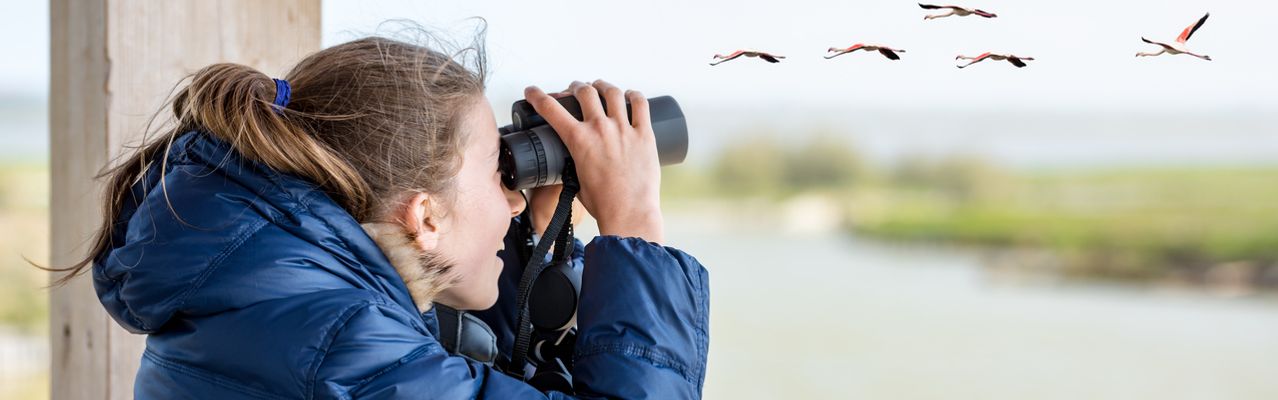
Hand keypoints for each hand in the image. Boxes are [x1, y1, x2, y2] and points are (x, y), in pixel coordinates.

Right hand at [523, 80, 663, 243]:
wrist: (629, 213)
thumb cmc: (603, 203)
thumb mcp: (576, 179)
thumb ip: (573, 163)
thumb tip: (572, 159)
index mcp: (578, 140)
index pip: (550, 108)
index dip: (537, 96)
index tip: (532, 91)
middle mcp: (600, 129)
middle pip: (584, 92)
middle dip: (576, 87)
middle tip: (575, 90)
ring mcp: (624, 129)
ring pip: (612, 92)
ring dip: (603, 86)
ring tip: (600, 87)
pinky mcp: (645, 135)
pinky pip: (641, 104)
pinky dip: (634, 95)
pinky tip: (631, 95)